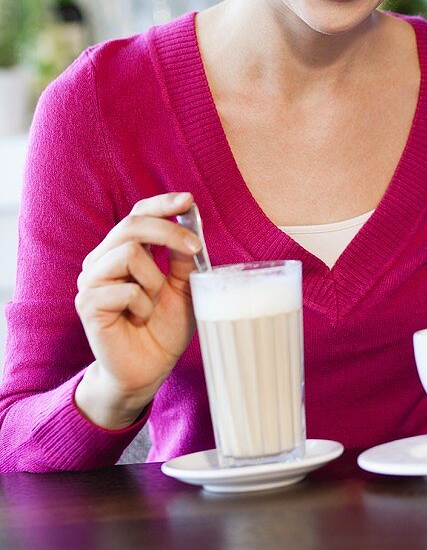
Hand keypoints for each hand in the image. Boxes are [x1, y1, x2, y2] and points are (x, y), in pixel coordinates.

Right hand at [74, 192, 201, 429]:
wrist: (147, 370)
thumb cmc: (163, 328)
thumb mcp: (183, 287)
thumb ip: (184, 257)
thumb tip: (192, 223)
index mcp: (123, 250)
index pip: (138, 213)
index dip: (162, 204)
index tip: (188, 200)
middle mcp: (102, 259)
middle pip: (132, 224)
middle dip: (169, 232)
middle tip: (196, 248)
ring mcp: (91, 280)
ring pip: (129, 252)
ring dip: (154, 279)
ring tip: (153, 302)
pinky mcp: (87, 303)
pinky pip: (125, 289)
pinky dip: (143, 305)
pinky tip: (139, 319)